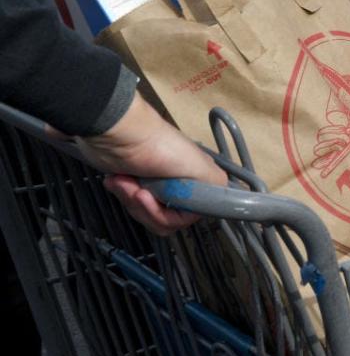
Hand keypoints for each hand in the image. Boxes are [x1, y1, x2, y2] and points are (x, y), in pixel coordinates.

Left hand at [78, 93, 226, 235]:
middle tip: (139, 192)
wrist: (121, 135)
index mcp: (197, 183)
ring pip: (146, 215)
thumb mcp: (200, 166)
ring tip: (125, 181)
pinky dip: (122, 193)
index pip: (190, 216)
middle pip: (167, 220)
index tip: (163, 201)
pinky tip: (117, 180)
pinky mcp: (132, 185)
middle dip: (149, 209)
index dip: (175, 216)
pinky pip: (129, 205)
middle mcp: (178, 187)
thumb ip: (217, 187)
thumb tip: (227, 200)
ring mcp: (154, 187)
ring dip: (132, 200)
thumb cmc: (162, 149)